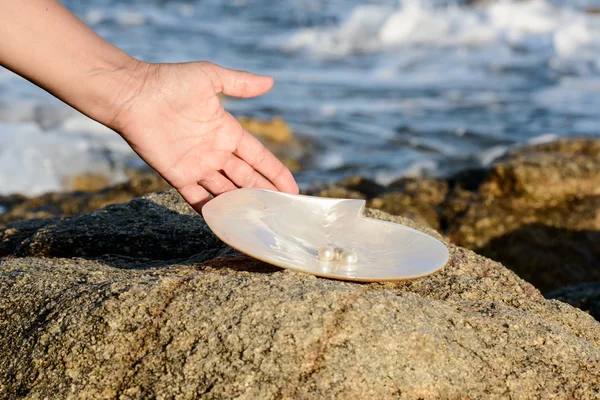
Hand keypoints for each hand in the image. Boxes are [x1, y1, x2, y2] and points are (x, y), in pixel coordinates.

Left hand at [109, 61, 298, 212]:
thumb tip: (270, 82)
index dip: (275, 172)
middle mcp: (215, 151)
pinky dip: (212, 212)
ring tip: (262, 223)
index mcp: (227, 131)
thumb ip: (239, 83)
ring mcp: (197, 166)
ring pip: (226, 191)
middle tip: (283, 213)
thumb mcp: (210, 77)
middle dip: (265, 194)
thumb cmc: (170, 82)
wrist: (132, 95)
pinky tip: (227, 225)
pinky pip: (198, 199)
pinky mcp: (177, 176)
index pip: (258, 157)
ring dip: (242, 206)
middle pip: (246, 178)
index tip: (292, 189)